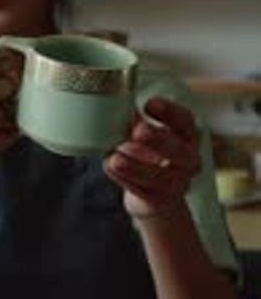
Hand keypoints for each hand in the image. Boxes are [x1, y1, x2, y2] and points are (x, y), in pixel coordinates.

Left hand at [103, 96, 200, 219]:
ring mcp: (176, 184)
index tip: (149, 103)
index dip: (170, 112)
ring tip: (114, 157)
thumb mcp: (145, 136)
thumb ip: (133, 120)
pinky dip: (124, 179)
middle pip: (178, 150)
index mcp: (187, 137)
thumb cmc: (150, 158)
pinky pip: (141, 190)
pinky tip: (110, 166)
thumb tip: (110, 97)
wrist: (156, 199)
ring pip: (158, 176)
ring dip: (135, 166)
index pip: (185, 121)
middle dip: (158, 140)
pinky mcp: (159, 201)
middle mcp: (188, 161)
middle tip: (138, 131)